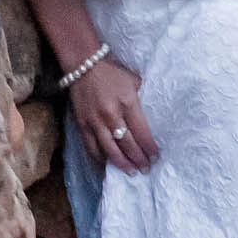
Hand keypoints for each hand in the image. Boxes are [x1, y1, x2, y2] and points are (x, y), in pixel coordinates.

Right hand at [68, 58, 159, 173]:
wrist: (83, 65)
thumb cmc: (113, 73)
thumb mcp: (134, 82)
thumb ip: (142, 101)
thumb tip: (150, 119)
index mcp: (127, 104)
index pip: (142, 133)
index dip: (149, 148)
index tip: (156, 157)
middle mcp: (111, 115)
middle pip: (127, 145)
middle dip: (138, 159)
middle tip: (146, 168)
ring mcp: (95, 121)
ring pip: (109, 150)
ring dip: (122, 163)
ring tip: (131, 172)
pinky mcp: (81, 124)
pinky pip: (90, 147)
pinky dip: (99, 159)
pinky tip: (107, 166)